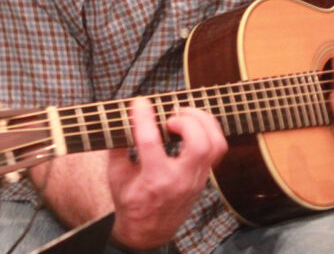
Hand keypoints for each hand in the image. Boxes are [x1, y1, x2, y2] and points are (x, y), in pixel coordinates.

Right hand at [106, 97, 227, 248]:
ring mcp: (196, 178)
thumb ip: (117, 146)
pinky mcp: (204, 175)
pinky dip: (209, 129)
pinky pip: (217, 147)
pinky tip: (194, 123)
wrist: (149, 231)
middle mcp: (180, 180)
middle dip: (186, 121)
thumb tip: (121, 117)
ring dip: (203, 121)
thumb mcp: (116, 176)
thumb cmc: (131, 202)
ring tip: (184, 115)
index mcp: (154, 180)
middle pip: (198, 144)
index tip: (139, 103)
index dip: (144, 118)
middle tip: (170, 116)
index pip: (151, 143)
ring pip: (215, 145)